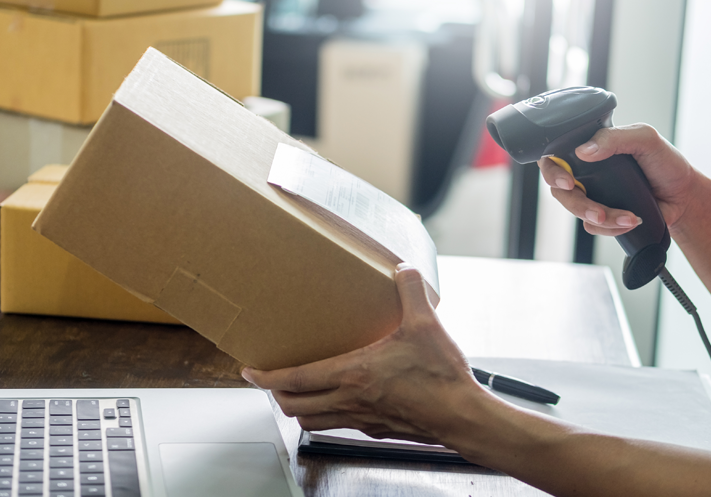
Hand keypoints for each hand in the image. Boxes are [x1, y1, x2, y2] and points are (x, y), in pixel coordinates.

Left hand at [242, 263, 483, 444]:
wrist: (461, 417)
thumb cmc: (440, 378)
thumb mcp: (426, 324)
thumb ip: (411, 292)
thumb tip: (404, 270)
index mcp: (352, 374)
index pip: (293, 380)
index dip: (265, 377)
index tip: (249, 372)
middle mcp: (349, 400)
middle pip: (293, 406)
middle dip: (275, 395)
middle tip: (270, 381)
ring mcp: (361, 419)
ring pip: (312, 421)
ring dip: (298, 408)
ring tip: (297, 393)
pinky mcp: (376, 429)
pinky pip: (340, 425)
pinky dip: (328, 415)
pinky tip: (340, 400)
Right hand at [537, 124, 700, 236]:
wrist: (683, 197)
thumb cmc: (666, 163)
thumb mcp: (645, 139)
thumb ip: (614, 138)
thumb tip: (584, 151)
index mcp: (592, 149)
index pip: (555, 156)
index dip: (553, 171)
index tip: (567, 182)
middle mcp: (586, 172)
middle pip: (560, 190)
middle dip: (576, 204)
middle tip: (596, 210)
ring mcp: (593, 195)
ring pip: (575, 211)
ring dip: (600, 218)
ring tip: (626, 218)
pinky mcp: (601, 216)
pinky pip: (591, 227)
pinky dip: (611, 228)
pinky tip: (630, 221)